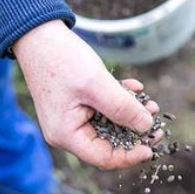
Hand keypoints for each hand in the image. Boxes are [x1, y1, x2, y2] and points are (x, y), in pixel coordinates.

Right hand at [12, 20, 159, 169]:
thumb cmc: (61, 60)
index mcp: (66, 134)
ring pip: (108, 125)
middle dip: (133, 131)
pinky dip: (118, 100)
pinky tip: (132, 86)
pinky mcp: (76, 104)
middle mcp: (67, 131)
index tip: (152, 146)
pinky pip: (102, 110)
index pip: (103, 158)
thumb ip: (122, 107)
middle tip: (155, 120)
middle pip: (107, 143)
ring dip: (129, 113)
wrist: (39, 35)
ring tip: (148, 101)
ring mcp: (71, 118)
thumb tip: (146, 127)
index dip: (130, 155)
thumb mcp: (96, 84)